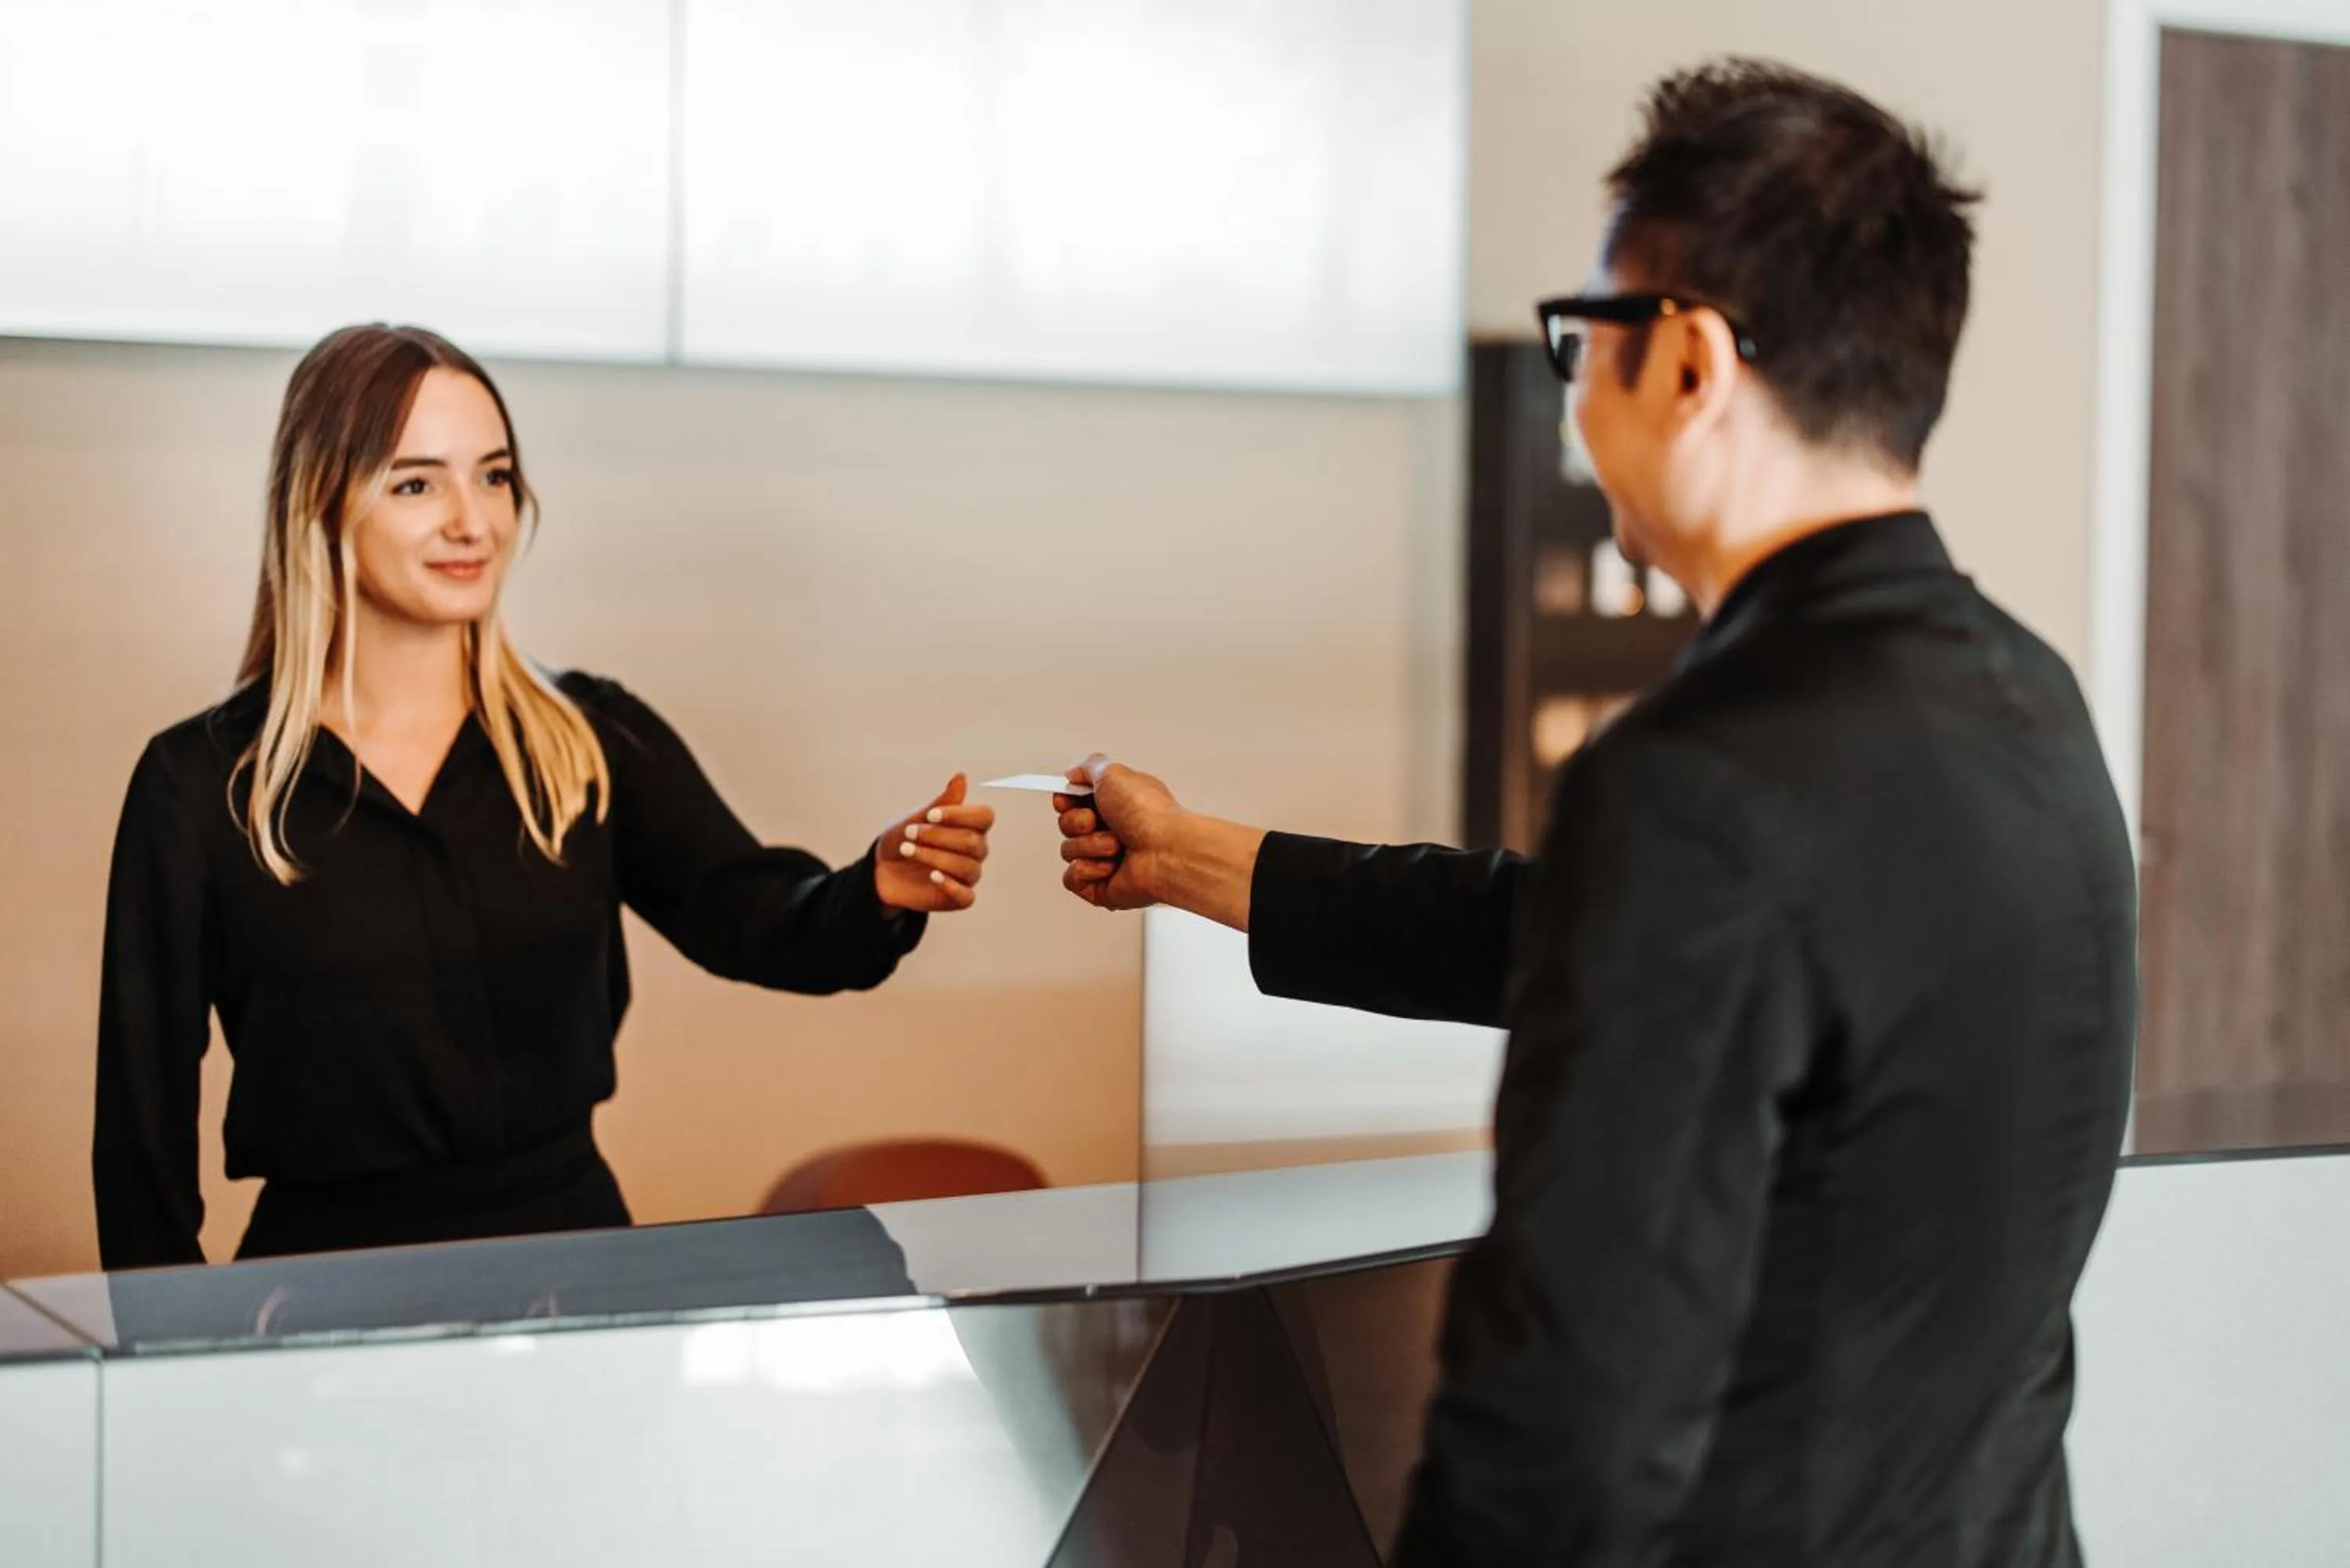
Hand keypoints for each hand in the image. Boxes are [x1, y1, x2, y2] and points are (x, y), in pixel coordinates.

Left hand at [875, 774, 994, 913]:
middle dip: (938, 836)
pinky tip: (932, 876)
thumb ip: (940, 803)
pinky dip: (951, 886)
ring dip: (934, 857)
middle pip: (973, 842)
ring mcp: (968, 875)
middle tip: (909, 833)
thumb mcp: (915, 819)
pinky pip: (967, 896)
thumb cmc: (903, 838)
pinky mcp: (958, 898)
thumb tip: (961, 776)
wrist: (882, 869)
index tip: (930, 815)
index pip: (984, 817)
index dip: (960, 815)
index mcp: (970, 826)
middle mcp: (975, 850)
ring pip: (967, 867)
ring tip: (908, 850)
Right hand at [1055, 754, 1184, 910]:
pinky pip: (1071, 878)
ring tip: (1117, 845)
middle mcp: (1110, 830)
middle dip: (1078, 821)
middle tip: (1099, 821)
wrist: (1168, 852)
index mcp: (1114, 804)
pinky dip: (1088, 870)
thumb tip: (1074, 773)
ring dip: (1090, 845)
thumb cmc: (1149, 814)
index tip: (1068, 799)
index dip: (1066, 800)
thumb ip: (1089, 767)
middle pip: (1066, 824)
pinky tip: (1111, 866)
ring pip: (1068, 850)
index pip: (1072, 801)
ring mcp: (1105, 860)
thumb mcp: (1114, 773)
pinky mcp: (1100, 886)